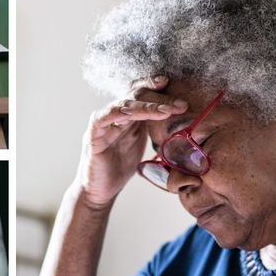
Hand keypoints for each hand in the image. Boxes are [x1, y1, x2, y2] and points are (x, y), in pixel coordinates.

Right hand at [75, 75, 187, 207]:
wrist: (101, 191)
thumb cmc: (120, 168)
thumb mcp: (143, 145)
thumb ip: (154, 130)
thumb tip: (182, 123)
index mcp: (128, 116)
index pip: (141, 94)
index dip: (154, 87)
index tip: (173, 84)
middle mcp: (114, 115)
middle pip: (135, 95)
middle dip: (159, 98)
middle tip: (181, 104)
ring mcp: (102, 123)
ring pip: (124, 105)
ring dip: (146, 106)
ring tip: (166, 111)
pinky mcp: (93, 135)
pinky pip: (103, 118)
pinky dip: (117, 112)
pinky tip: (133, 112)